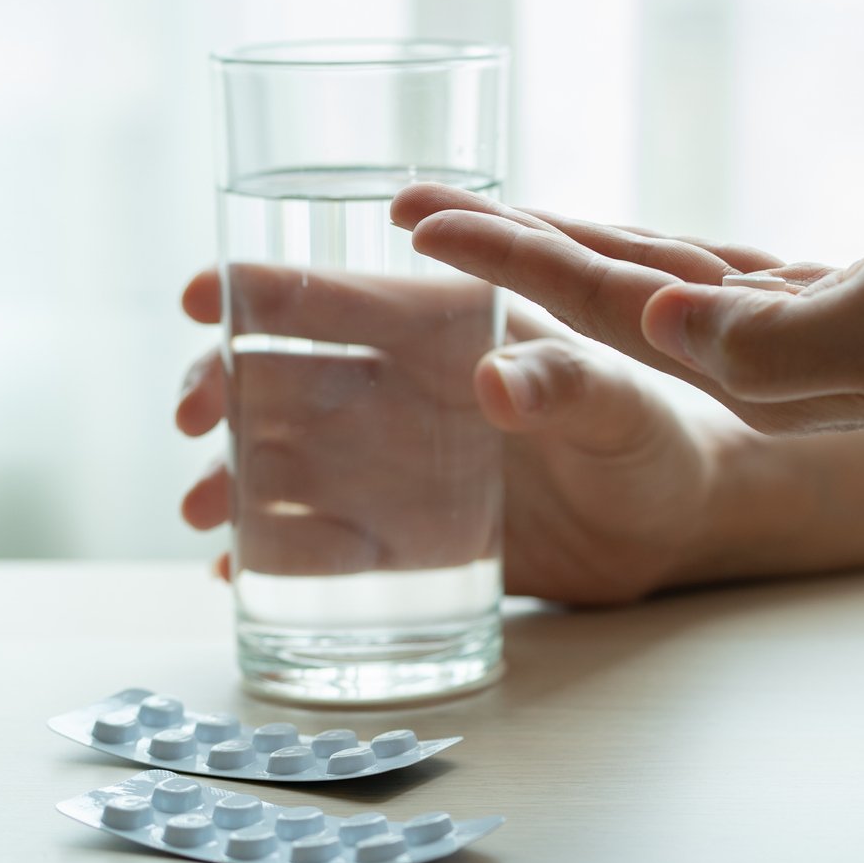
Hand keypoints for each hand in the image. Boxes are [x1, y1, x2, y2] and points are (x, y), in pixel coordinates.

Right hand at [174, 267, 725, 605]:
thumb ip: (569, 384)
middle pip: (280, 376)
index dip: (261, 289)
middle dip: (218, 385)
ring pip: (280, 460)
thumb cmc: (654, 434)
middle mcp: (400, 392)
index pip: (336, 296)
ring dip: (229, 477)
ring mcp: (392, 469)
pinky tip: (231, 573)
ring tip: (203, 512)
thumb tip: (498, 383)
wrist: (672, 526)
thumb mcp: (620, 404)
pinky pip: (316, 544)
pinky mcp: (402, 542)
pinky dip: (269, 553)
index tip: (201, 296)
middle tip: (191, 417)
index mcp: (443, 330)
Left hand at [393, 186, 863, 570]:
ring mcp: (782, 333)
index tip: (411, 217)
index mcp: (751, 364)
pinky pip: (704, 271)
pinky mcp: (820, 302)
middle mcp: (750, 356)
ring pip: (640, 280)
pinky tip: (613, 241)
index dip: (498, 259)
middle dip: (496, 254)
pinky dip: (645, 250)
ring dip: (557, 248)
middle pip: (591, 296)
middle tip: (404, 205)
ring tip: (482, 216)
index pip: (591, 307)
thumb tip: (656, 327)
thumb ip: (773, 336)